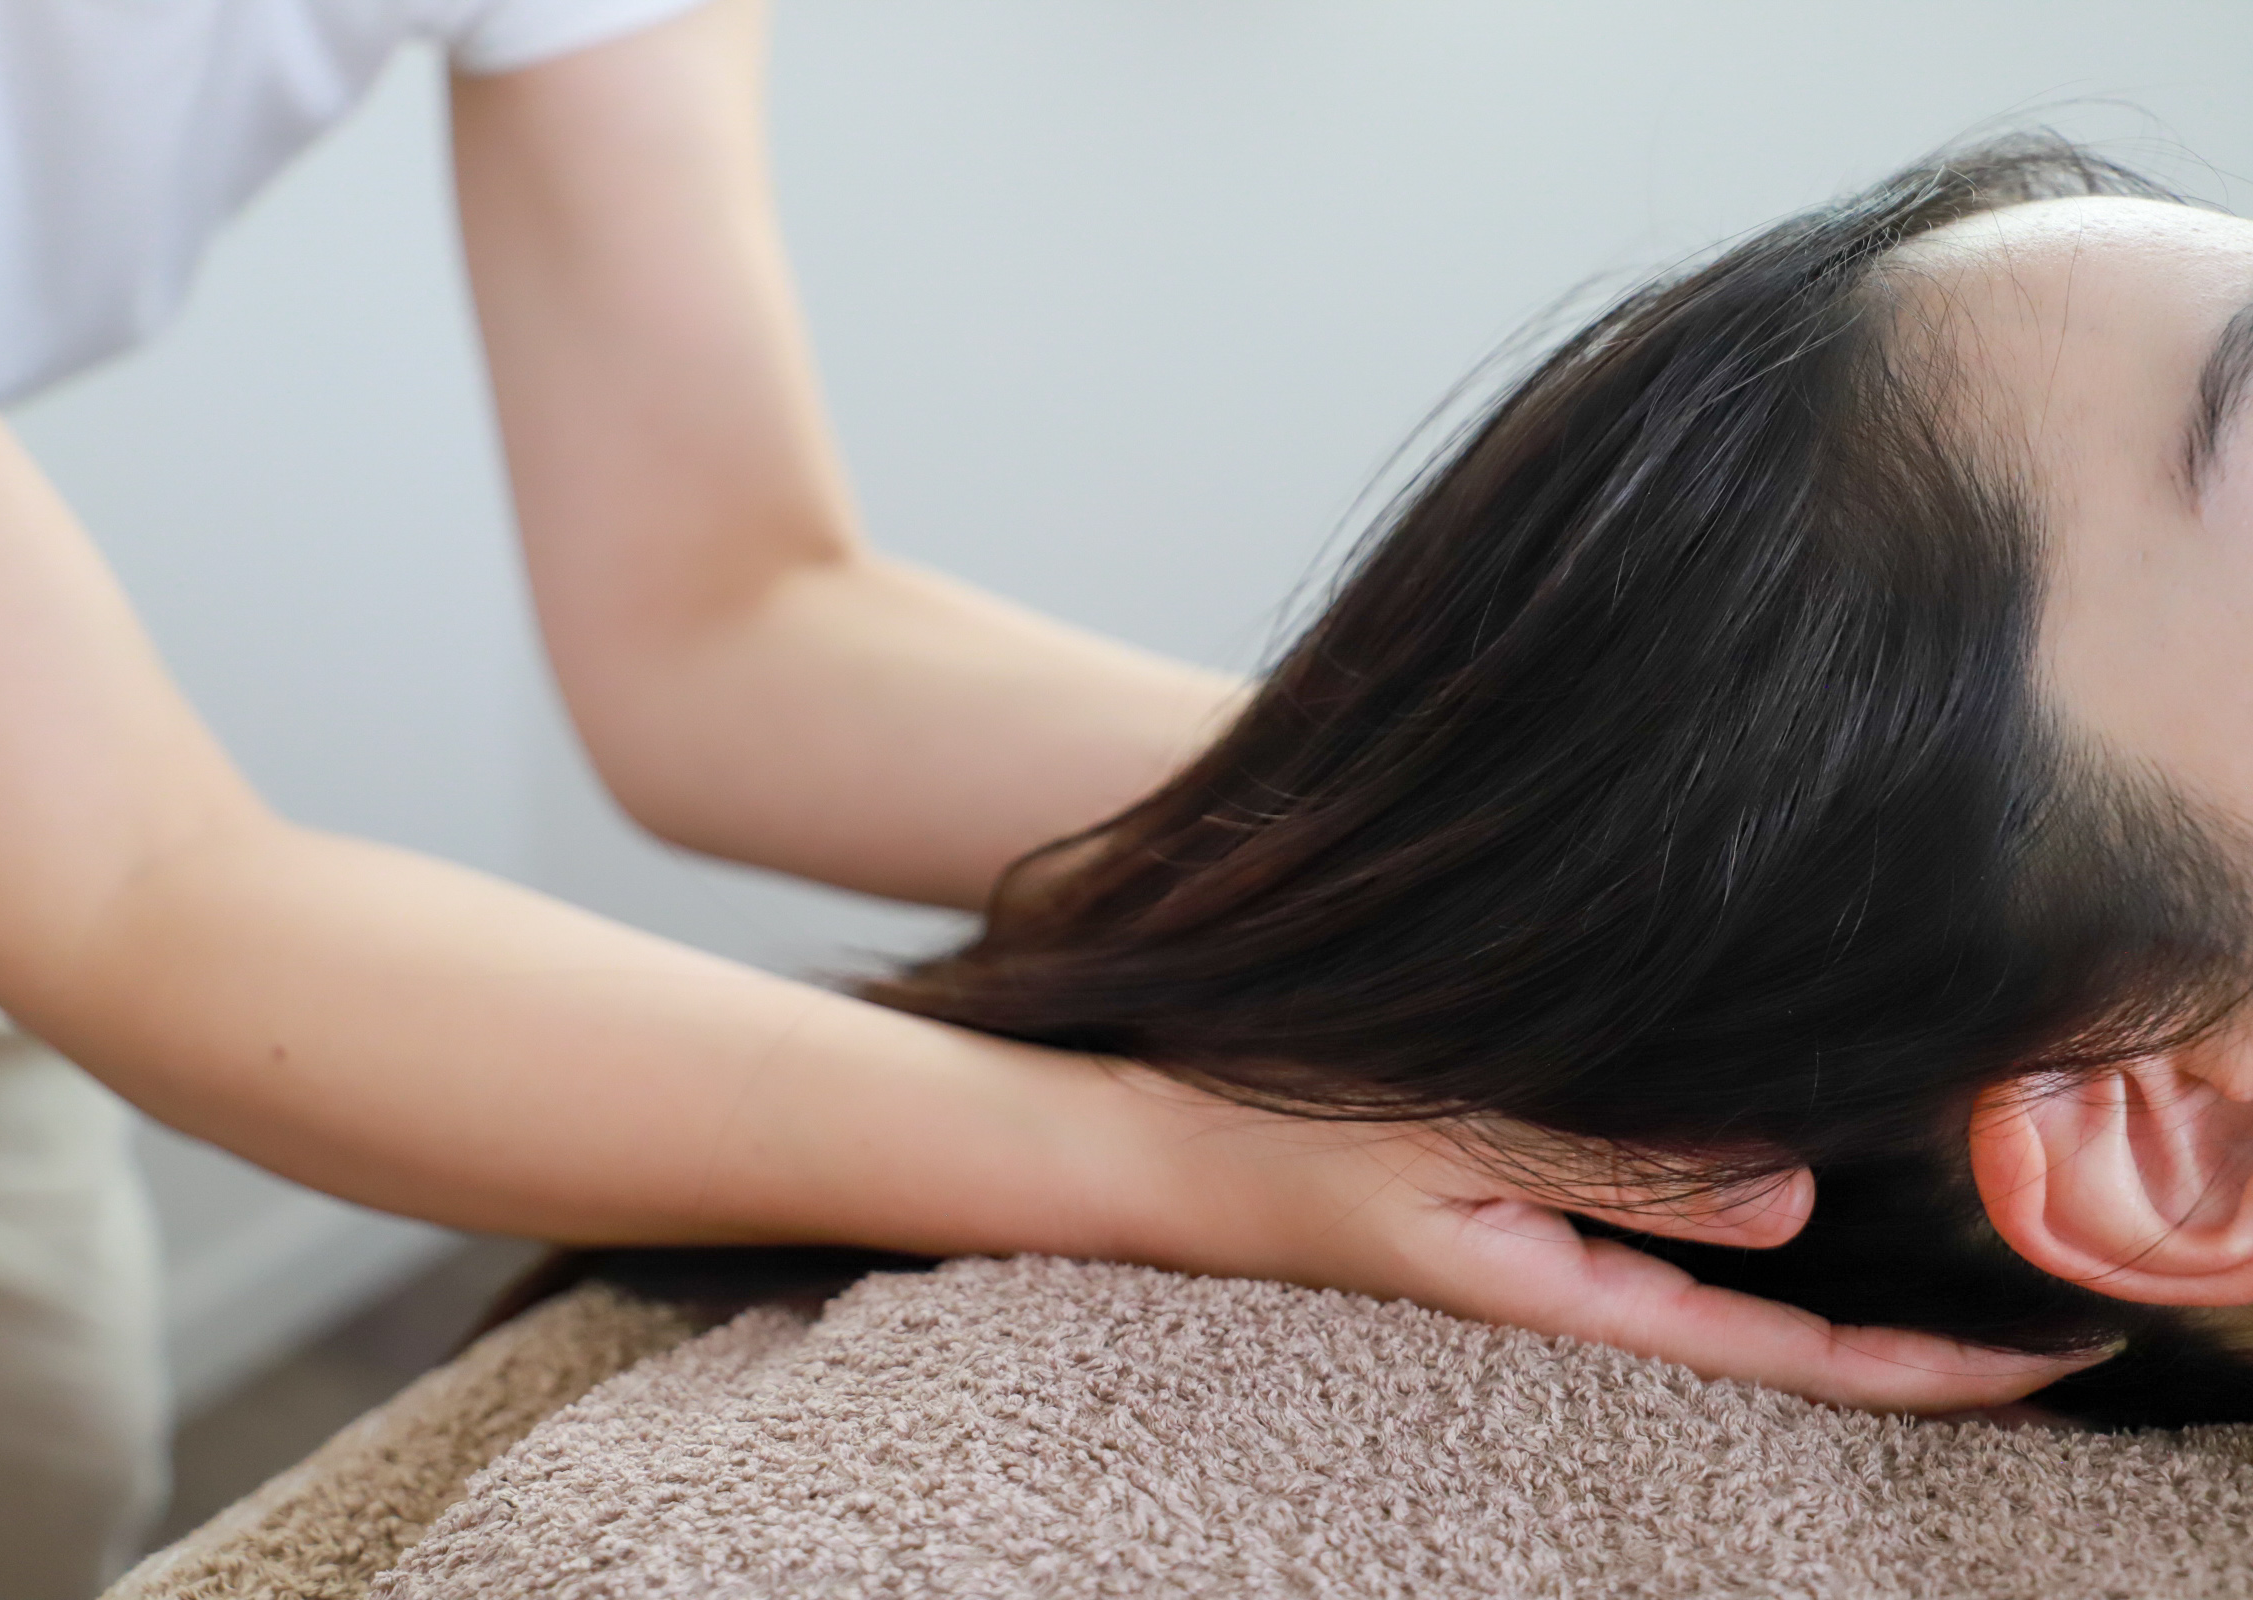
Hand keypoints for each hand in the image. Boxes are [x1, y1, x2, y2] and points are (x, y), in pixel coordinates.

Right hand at [1099, 1067, 2102, 1413]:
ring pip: (1723, 1279)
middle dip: (1910, 1330)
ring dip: (1840, 1274)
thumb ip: (1608, 1162)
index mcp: (1557, 1296)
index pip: (1775, 1352)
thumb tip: (1791, 1199)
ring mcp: (1541, 1255)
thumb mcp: (1442, 1140)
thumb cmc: (1275, 1136)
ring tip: (1957, 1261)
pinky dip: (1748, 1221)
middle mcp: (1566, 1289)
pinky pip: (1659, 1226)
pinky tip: (1789, 1199)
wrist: (1142, 1142)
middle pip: (1771, 1333)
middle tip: (2049, 1310)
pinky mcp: (1511, 1211)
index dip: (1920, 1364)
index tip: (2049, 1359)